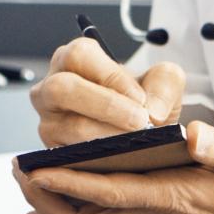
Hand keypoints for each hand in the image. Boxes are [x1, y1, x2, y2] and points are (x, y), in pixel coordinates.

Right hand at [31, 37, 185, 147]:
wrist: (137, 129)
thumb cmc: (140, 99)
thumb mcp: (161, 82)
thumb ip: (165, 84)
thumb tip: (153, 112)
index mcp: (73, 59)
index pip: (78, 56)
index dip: (110, 76)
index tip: (140, 98)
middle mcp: (51, 87)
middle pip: (61, 88)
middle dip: (105, 106)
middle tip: (139, 121)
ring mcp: (48, 121)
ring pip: (70, 127)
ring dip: (108, 136)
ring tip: (136, 142)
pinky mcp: (53, 151)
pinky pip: (71, 156)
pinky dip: (101, 158)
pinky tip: (123, 158)